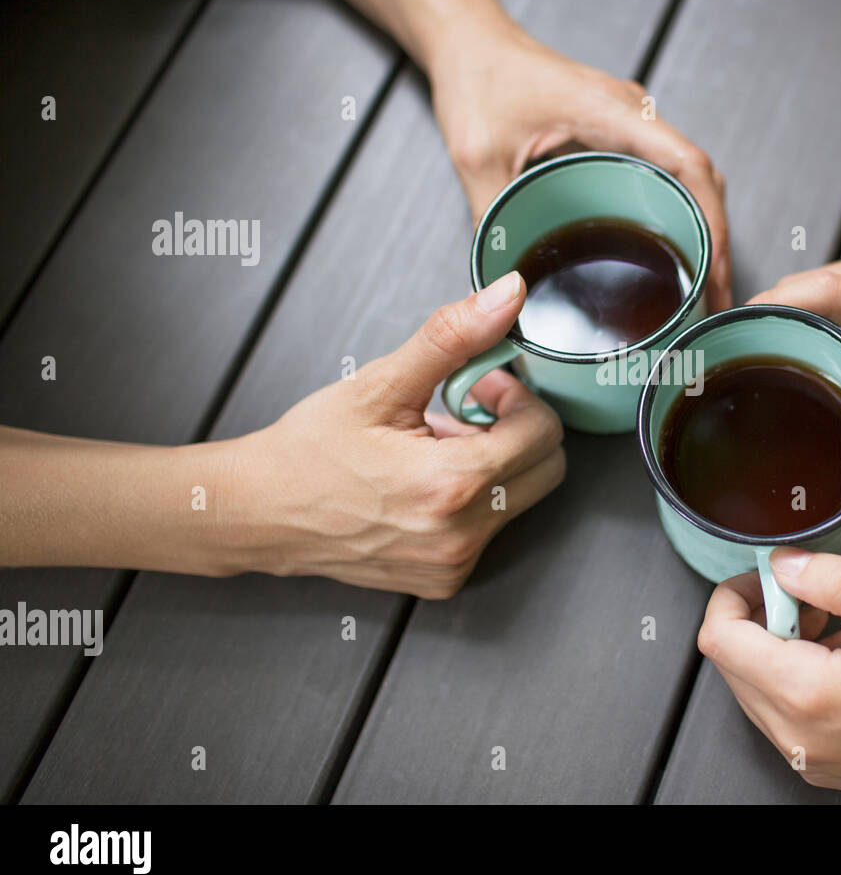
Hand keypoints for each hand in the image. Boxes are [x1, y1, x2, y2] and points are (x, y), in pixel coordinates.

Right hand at [231, 271, 564, 597]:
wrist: (260, 512)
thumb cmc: (310, 451)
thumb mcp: (381, 384)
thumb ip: (453, 337)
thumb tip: (507, 296)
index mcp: (451, 486)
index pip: (543, 432)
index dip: (517, 397)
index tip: (478, 386)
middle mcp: (461, 535)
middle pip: (547, 468)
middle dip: (515, 429)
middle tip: (463, 411)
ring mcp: (454, 563)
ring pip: (520, 497)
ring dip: (493, 462)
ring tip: (433, 446)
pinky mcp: (445, 578)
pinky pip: (491, 527)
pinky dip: (473, 498)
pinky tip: (425, 482)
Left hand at [430, 22, 731, 309]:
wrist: (470, 41)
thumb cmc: (478, 78)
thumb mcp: (478, 157)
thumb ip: (494, 217)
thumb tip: (503, 281)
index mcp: (609, 111)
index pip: (686, 163)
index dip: (710, 217)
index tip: (714, 266)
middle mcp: (631, 112)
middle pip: (700, 175)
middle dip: (715, 236)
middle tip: (715, 294)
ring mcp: (630, 121)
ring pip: (688, 175)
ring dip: (702, 224)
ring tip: (703, 282)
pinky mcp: (620, 132)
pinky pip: (665, 171)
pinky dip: (680, 209)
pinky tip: (673, 246)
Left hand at [697, 548, 840, 801]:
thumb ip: (837, 583)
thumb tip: (784, 564)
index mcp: (808, 695)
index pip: (720, 638)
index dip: (735, 594)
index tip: (772, 577)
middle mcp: (795, 736)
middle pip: (730, 660)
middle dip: (760, 617)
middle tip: (814, 600)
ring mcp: (803, 756)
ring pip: (749, 684)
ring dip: (775, 646)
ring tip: (834, 630)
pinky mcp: (815, 763)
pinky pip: (774, 710)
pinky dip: (791, 675)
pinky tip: (840, 661)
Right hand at [750, 220, 840, 451]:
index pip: (815, 294)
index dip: (768, 310)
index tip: (733, 333)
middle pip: (804, 285)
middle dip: (767, 316)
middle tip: (744, 357)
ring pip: (822, 279)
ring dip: (798, 311)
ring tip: (785, 355)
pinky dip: (826, 304)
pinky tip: (837, 337)